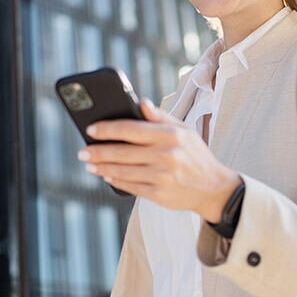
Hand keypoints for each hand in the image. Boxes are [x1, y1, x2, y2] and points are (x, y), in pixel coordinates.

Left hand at [77, 99, 242, 222]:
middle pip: (123, 152)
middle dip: (98, 151)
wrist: (214, 188)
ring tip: (89, 164)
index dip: (108, 129)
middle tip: (82, 151)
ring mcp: (163, 177)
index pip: (131, 129)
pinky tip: (106, 175)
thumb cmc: (195, 155)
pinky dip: (116, 181)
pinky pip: (131, 187)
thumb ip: (161, 117)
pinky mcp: (160, 195)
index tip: (90, 129)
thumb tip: (140, 102)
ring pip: (123, 171)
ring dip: (102, 168)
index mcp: (171, 135)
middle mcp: (166, 156)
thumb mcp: (184, 131)